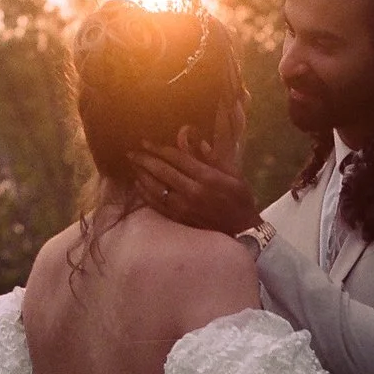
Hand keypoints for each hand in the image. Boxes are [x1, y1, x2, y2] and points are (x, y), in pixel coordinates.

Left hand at [131, 128, 261, 235]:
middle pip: (162, 171)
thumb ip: (214, 157)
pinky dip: (145, 193)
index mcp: (207, 177)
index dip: (159, 149)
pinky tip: (138, 184)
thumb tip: (196, 141)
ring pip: (156, 188)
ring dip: (141, 175)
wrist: (243, 232)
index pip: (177, 158)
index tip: (145, 142)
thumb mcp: (234, 174)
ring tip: (133, 165)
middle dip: (144, 159)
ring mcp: (184, 207)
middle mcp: (193, 192)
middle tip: (131, 152)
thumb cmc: (240, 200)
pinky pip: (157, 204)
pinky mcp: (180, 219)